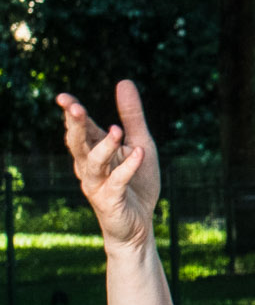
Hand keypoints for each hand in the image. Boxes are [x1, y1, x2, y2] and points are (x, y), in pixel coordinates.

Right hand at [59, 82, 161, 250]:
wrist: (140, 224)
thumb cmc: (137, 183)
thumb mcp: (140, 143)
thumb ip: (132, 116)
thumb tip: (123, 81)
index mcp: (95, 150)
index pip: (81, 128)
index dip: (72, 113)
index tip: (64, 98)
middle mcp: (90, 166)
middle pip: (78, 144)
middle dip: (76, 126)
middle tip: (76, 108)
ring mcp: (98, 184)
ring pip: (93, 163)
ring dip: (103, 146)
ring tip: (116, 129)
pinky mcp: (110, 200)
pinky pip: (117, 182)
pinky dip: (127, 168)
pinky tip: (137, 152)